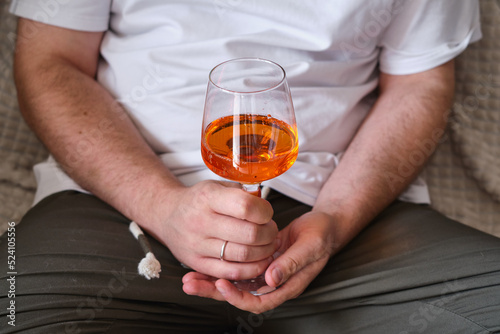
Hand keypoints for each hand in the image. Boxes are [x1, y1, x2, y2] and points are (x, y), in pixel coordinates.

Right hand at [147, 180, 278, 279]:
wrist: (168, 216)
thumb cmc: (198, 200)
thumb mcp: (217, 186)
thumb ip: (242, 192)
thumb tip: (265, 203)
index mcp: (208, 197)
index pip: (246, 207)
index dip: (265, 211)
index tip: (267, 213)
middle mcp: (200, 221)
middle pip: (249, 234)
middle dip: (269, 233)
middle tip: (271, 230)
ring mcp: (197, 245)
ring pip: (243, 255)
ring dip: (264, 252)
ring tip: (267, 244)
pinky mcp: (197, 263)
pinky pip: (231, 272)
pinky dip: (251, 268)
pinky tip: (258, 260)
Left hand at [182, 211, 335, 313]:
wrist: (323, 225)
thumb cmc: (320, 236)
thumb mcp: (310, 246)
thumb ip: (292, 263)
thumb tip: (271, 279)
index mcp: (286, 285)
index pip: (258, 301)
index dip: (238, 297)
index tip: (222, 284)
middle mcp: (272, 283)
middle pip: (239, 295)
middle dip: (213, 291)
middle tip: (190, 284)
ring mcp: (264, 272)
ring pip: (234, 282)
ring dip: (212, 280)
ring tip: (189, 277)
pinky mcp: (259, 260)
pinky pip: (236, 267)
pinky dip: (221, 265)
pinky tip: (204, 262)